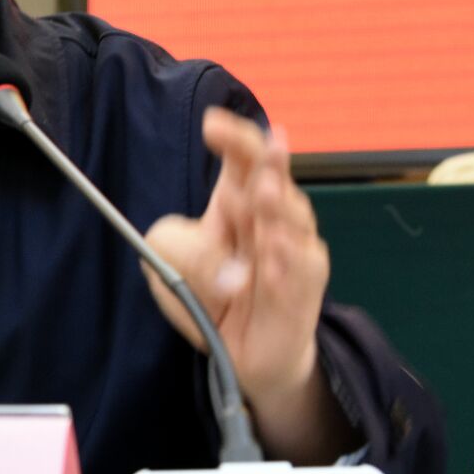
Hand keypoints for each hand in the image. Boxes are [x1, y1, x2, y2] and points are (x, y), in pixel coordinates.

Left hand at [144, 107, 354, 460]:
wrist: (236, 351)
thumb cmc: (204, 289)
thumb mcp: (169, 262)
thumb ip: (184, 252)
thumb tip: (229, 273)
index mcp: (236, 199)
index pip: (242, 159)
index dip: (232, 138)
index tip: (211, 122)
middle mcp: (271, 217)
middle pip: (273, 179)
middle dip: (267, 163)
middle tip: (260, 150)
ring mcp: (293, 251)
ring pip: (293, 221)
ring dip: (279, 208)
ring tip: (263, 193)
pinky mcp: (305, 290)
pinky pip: (301, 273)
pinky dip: (287, 263)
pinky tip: (276, 249)